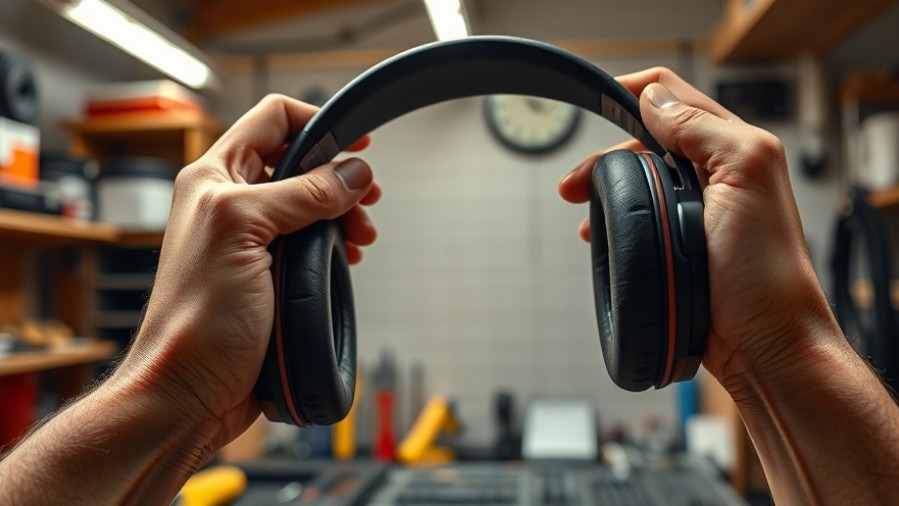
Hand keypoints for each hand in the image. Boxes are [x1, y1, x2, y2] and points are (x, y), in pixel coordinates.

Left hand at [114, 94, 380, 449]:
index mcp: (214, 178)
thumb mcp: (247, 233)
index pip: (272, 121)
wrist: (190, 389)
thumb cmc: (198, 316)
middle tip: (367, 197)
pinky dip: (335, 245)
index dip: (318, 123)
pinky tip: (347, 259)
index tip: (356, 141)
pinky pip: (311, 245)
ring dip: (342, 213)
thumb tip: (351, 171)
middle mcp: (232, 203)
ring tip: (361, 236)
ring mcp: (252, 241)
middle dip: (338, 176)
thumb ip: (301, 194)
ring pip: (310, 206)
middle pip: (298, 163)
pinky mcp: (269, 276)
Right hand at [558, 68, 838, 393]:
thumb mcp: (743, 177)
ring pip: (637, 181)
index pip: (676, 100)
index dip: (634, 93)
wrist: (763, 344)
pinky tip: (600, 234)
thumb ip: (702, 128)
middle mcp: (716, 175)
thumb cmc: (765, 273)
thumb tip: (655, 98)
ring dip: (605, 189)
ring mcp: (696, 211)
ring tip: (582, 212)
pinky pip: (638, 217)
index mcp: (734, 149)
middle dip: (606, 155)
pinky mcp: (680, 244)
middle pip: (646, 142)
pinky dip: (614, 219)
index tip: (596, 100)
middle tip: (574, 183)